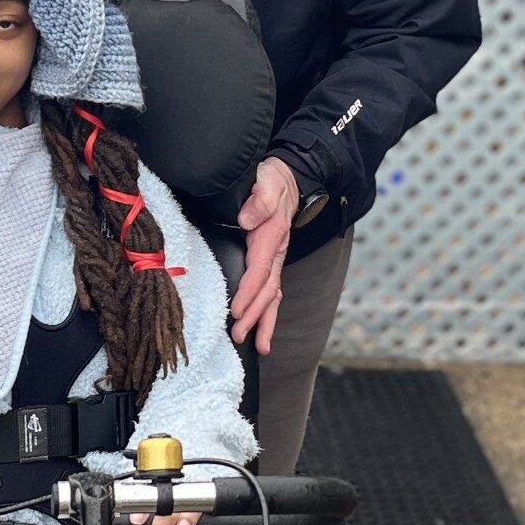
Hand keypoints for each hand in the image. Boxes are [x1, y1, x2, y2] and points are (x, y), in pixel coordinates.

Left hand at [232, 157, 299, 354]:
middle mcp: (277, 251)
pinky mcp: (272, 261)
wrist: (289, 177)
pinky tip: (261, 330)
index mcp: (273, 235)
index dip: (249, 291)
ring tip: (259, 346)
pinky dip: (267, 312)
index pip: (261, 269)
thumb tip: (248, 219)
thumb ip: (260, 199)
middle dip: (255, 315)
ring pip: (273, 295)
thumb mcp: (267, 181)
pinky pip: (271, 290)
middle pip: (268, 289)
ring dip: (264, 321)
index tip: (236, 310)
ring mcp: (276, 258)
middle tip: (238, 335)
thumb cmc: (273, 179)